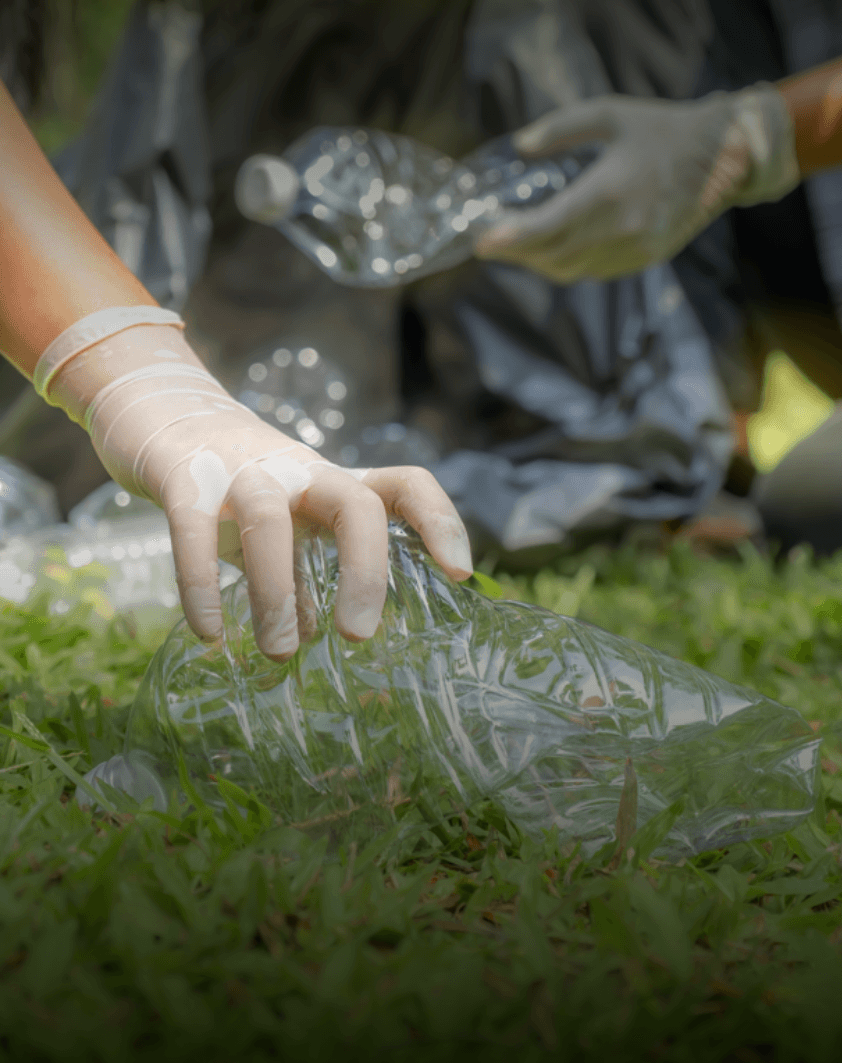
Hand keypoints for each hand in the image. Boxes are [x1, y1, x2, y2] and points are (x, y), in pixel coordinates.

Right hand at [41, 313, 471, 660]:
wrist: (162, 410)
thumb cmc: (239, 486)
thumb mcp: (287, 525)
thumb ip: (305, 574)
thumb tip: (310, 638)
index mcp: (333, 483)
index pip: (405, 485)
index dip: (441, 521)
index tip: (460, 573)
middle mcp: (299, 472)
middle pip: (354, 504)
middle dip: (365, 572)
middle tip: (358, 637)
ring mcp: (241, 470)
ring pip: (269, 519)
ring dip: (278, 592)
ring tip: (279, 652)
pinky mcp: (183, 476)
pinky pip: (192, 529)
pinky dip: (201, 584)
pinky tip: (210, 633)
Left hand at [475, 85, 799, 281]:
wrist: (725, 156)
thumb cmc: (662, 129)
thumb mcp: (609, 113)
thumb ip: (560, 128)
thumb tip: (520, 145)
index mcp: (609, 191)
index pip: (547, 227)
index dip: (511, 239)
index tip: (483, 241)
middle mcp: (622, 228)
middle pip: (552, 256)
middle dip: (516, 253)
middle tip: (489, 241)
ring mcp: (635, 249)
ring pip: (571, 270)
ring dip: (538, 262)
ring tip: (515, 246)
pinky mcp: (645, 259)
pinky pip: (593, 272)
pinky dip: (566, 264)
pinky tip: (552, 248)